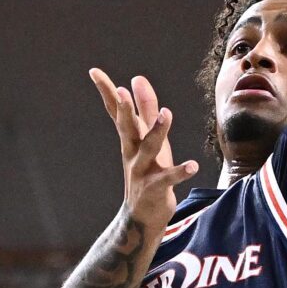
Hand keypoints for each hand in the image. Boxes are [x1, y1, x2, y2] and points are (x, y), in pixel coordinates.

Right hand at [88, 69, 198, 225]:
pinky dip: (180, 171)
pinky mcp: (155, 188)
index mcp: (130, 139)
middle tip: (121, 90)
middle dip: (125, 110)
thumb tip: (137, 79)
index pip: (116, 112)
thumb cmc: (148, 170)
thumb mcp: (148, 137)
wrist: (142, 216)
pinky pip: (168, 178)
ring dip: (158, 130)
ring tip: (168, 112)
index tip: (94, 71)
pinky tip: (192, 165)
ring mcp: (142, 171)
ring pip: (149, 148)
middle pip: (127, 128)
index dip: (107, 91)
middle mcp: (132, 153)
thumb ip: (145, 108)